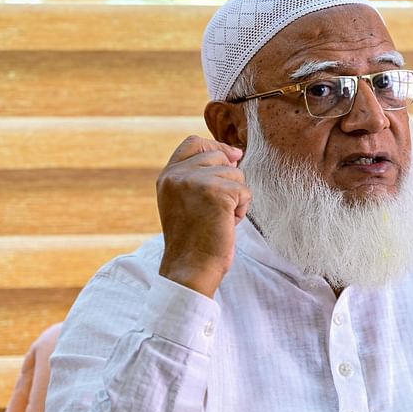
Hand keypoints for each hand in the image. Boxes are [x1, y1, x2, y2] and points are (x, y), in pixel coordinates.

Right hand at [156, 136, 250, 296]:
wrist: (190, 268)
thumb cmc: (192, 240)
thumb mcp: (184, 201)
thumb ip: (199, 177)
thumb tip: (234, 153)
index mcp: (168, 176)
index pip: (194, 143)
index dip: (216, 146)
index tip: (232, 158)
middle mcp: (178, 175)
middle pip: (219, 156)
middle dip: (229, 180)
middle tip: (217, 208)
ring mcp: (196, 182)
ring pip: (236, 174)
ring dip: (235, 198)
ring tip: (219, 219)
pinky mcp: (216, 192)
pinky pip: (244, 191)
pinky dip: (241, 210)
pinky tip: (226, 224)